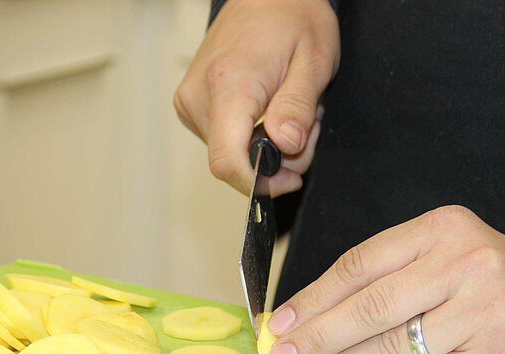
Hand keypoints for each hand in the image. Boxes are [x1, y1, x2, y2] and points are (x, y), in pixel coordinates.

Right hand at [174, 0, 339, 195]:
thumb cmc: (291, 17)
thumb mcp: (314, 60)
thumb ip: (298, 107)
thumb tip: (285, 146)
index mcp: (228, 85)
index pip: (228, 162)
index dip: (259, 184)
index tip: (288, 180)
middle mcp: (198, 97)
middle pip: (234, 162)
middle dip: (277, 159)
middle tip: (306, 126)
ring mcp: (190, 103)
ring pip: (230, 155)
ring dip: (268, 147)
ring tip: (289, 110)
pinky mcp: (191, 106)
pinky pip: (224, 141)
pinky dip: (253, 137)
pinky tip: (269, 111)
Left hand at [267, 205, 504, 353]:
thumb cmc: (493, 289)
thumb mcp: (444, 260)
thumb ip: (386, 278)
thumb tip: (312, 315)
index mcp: (442, 230)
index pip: (359, 264)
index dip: (313, 297)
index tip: (280, 322)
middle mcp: (464, 264)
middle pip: (368, 306)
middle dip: (316, 337)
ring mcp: (481, 313)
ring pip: (389, 346)